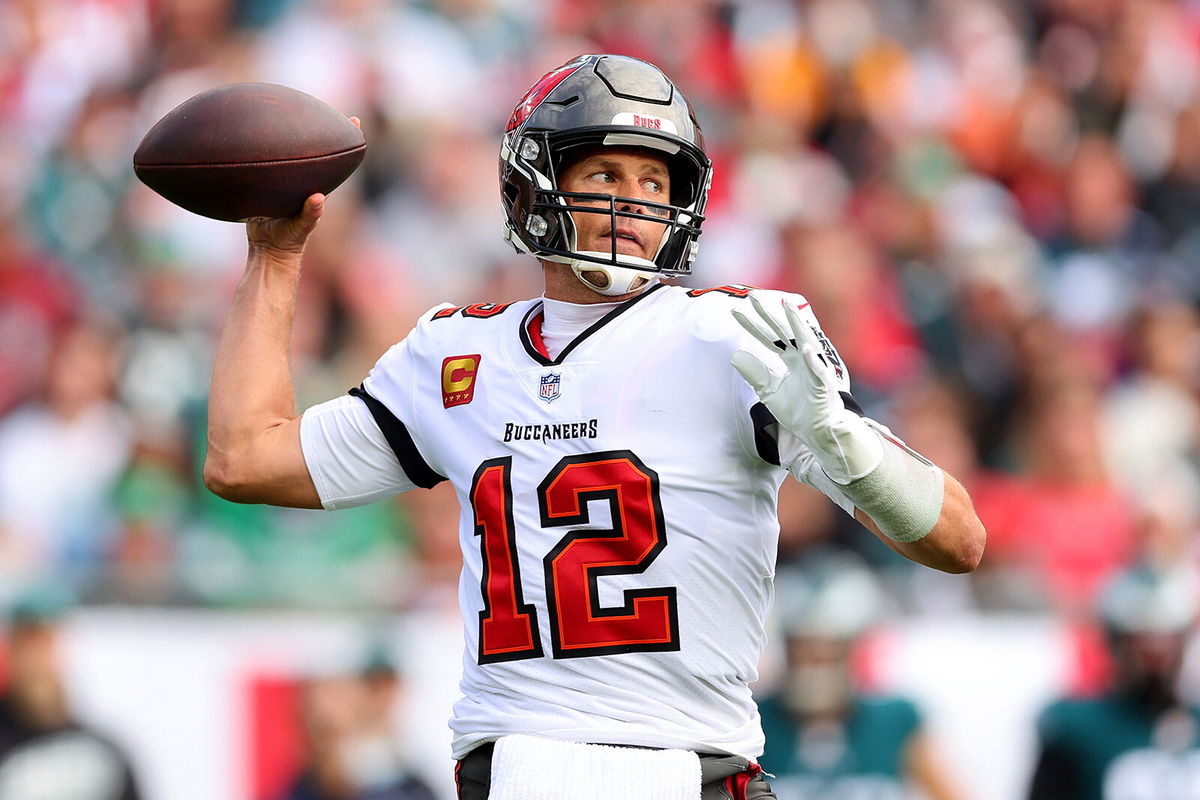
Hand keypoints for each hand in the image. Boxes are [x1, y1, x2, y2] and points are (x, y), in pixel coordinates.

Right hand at [244, 116, 359, 258]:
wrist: (266, 250)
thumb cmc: (289, 241)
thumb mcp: (300, 228)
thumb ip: (310, 215)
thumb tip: (318, 198)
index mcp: (315, 186)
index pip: (334, 159)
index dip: (346, 138)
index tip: (355, 120)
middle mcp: (302, 180)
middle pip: (314, 150)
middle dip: (321, 127)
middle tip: (324, 104)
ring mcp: (284, 181)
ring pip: (290, 154)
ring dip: (290, 135)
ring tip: (287, 110)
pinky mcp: (265, 184)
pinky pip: (265, 163)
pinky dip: (263, 151)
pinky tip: (251, 138)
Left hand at [730, 294, 881, 483]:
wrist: (818, 432)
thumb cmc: (799, 411)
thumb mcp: (768, 392)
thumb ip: (755, 373)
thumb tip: (735, 355)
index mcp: (790, 360)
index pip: (768, 338)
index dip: (752, 326)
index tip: (736, 312)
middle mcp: (802, 359)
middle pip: (782, 332)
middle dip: (768, 314)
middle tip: (752, 297)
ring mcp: (813, 369)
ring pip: (804, 341)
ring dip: (796, 324)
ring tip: (786, 305)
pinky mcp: (822, 385)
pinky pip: (818, 371)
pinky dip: (812, 360)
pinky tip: (804, 348)